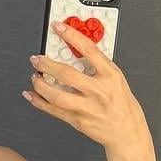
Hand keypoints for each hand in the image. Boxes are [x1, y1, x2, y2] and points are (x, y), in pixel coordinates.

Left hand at [25, 22, 149, 159]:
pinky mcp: (78, 121)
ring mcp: (88, 107)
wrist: (128, 133)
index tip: (58, 27)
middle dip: (47, 64)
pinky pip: (54, 110)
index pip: (89, 50)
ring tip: (35, 77)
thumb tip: (77, 50)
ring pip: (57, 95)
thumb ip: (98, 66)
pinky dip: (39, 102)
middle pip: (67, 74)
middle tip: (37, 59)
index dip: (71, 36)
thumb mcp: (117, 79)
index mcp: (110, 76)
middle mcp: (98, 91)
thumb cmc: (123, 105)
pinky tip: (32, 95)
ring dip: (40, 84)